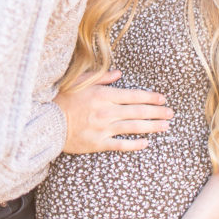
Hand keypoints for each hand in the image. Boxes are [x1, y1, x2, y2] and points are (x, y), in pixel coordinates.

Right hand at [55, 70, 172, 153]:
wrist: (47, 123)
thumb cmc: (62, 99)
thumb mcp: (80, 81)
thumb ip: (101, 77)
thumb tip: (119, 73)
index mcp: (103, 95)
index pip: (134, 95)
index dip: (151, 97)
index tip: (162, 98)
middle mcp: (107, 111)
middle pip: (138, 111)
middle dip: (157, 112)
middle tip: (171, 113)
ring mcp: (103, 128)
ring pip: (133, 127)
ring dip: (152, 127)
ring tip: (165, 126)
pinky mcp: (98, 143)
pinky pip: (120, 145)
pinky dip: (134, 144)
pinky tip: (146, 143)